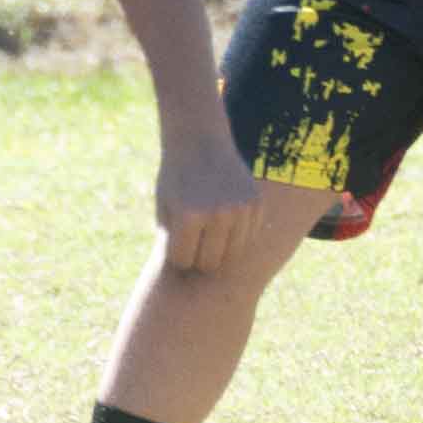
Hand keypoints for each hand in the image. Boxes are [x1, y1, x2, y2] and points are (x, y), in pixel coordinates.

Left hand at [156, 130, 262, 274]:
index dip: (176, 254)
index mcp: (189, 216)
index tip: (174, 242)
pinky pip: (248, 238)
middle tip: (193, 240)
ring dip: (219, 249)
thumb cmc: (176, 179)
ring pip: (232, 255)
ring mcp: (241, 209)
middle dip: (198, 257)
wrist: (199, 141)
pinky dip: (237, 234)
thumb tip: (188, 281)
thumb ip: (173, 244)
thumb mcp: (165, 210)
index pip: (182, 261)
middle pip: (209, 263)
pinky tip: (226, 219)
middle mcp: (218, 214)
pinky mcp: (257, 205)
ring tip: (208, 231)